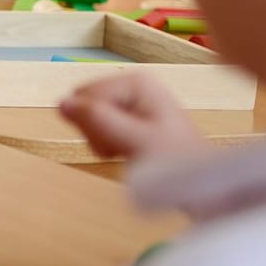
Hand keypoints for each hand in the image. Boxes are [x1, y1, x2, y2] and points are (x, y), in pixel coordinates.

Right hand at [59, 71, 208, 161]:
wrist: (204, 185)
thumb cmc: (173, 162)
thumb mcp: (134, 141)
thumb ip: (98, 120)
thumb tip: (61, 102)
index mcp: (135, 80)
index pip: (83, 95)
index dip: (92, 123)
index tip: (115, 143)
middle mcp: (132, 84)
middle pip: (85, 103)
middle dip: (96, 130)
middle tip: (121, 148)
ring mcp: (133, 100)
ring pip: (90, 116)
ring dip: (102, 139)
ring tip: (127, 152)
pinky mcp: (133, 116)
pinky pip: (101, 125)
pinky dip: (109, 142)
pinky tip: (128, 151)